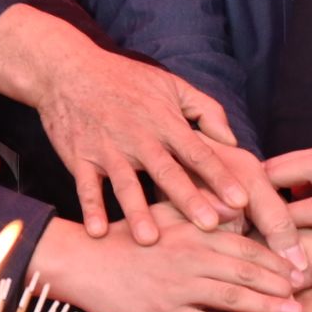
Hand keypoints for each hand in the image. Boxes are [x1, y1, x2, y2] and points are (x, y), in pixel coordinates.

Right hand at [0, 7, 271, 241]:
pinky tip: (98, 233)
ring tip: (151, 240)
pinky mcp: (80, 158)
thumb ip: (206, 110)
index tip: (242, 201)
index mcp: (165, 122)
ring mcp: (108, 149)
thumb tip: (232, 141)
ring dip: (138, 211)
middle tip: (209, 226)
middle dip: (189, 199)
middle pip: (168, 172)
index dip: (221, 177)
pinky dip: (90, 209)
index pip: (199, 153)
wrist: (69, 70)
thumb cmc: (126, 80)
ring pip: (126, 184)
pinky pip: (86, 186)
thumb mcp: (171, 84)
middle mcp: (139, 138)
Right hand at [32, 215, 308, 311]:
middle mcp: (191, 256)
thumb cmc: (123, 240)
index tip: (299, 267)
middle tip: (309, 293)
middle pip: (247, 269)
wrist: (80, 262)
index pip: (244, 243)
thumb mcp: (162, 217)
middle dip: (281, 282)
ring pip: (234, 296)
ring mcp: (179, 285)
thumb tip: (231, 209)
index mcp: (193, 232)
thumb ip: (196, 212)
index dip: (274, 256)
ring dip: (268, 307)